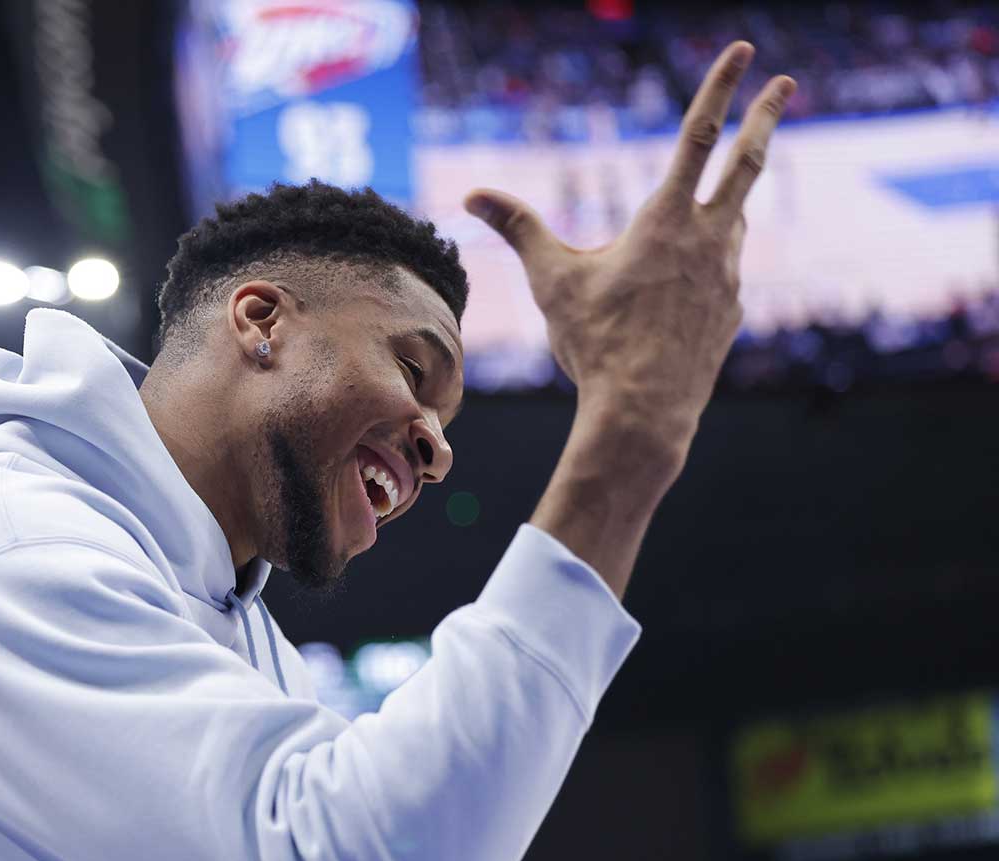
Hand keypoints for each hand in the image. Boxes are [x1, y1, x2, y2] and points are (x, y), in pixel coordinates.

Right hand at [466, 41, 794, 454]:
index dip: (721, 87)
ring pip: (733, 221)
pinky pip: (722, 272)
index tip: (745, 52)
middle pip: (749, 163)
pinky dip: (708, 263)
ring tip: (710, 202)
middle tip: (787, 82)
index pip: (699, 136)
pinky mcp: (733, 311)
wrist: (645, 411)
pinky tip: (684, 289)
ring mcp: (729, 276)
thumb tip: (472, 196)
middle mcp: (710, 239)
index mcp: (667, 221)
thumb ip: (519, 229)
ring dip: (725, 201)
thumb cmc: (596, 343)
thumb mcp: (552, 280)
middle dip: (767, 116)